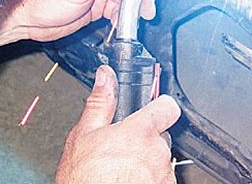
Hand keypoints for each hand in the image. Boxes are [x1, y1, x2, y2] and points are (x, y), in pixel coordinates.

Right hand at [57, 65, 180, 183]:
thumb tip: (105, 76)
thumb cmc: (85, 180)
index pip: (167, 106)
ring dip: (148, 164)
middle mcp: (158, 151)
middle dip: (147, 140)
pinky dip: (150, 181)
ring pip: (162, 160)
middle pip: (162, 136)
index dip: (159, 106)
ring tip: (123, 171)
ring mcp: (164, 174)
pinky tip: (128, 182)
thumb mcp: (84, 135)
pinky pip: (162, 180)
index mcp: (141, 131)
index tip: (153, 109)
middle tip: (124, 150)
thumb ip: (100, 102)